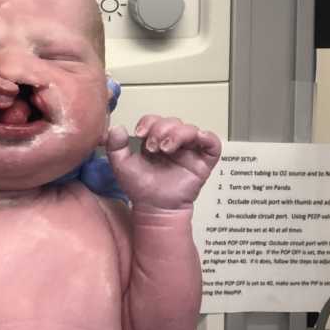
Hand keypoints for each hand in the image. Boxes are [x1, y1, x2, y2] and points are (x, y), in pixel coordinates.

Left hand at [105, 115, 220, 208]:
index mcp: (156, 141)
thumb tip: (117, 128)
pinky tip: (197, 138)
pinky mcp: (203, 162)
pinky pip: (213, 144)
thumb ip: (116, 146)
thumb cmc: (141, 189)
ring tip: (167, 149)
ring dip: (178, 133)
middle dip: (162, 129)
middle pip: (174, 122)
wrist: (154, 209)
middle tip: (153, 146)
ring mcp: (190, 152)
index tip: (140, 133)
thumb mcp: (122, 165)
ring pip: (191, 129)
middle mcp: (174, 144)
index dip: (149, 122)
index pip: (156, 121)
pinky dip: (208, 137)